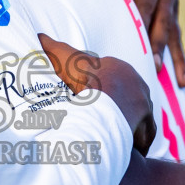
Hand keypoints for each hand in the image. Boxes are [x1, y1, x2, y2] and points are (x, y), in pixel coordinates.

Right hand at [39, 34, 156, 153]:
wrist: (94, 95)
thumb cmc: (77, 77)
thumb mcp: (63, 59)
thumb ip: (51, 46)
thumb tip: (39, 35)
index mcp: (118, 66)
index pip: (114, 82)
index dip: (104, 95)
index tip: (93, 107)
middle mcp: (135, 79)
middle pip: (128, 98)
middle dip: (119, 110)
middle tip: (104, 125)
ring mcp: (143, 97)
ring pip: (138, 115)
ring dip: (130, 126)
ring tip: (116, 139)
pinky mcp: (146, 116)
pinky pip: (145, 130)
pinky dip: (138, 141)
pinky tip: (128, 149)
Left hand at [69, 0, 184, 86]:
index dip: (111, 12)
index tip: (101, 33)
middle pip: (146, 11)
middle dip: (138, 35)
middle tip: (130, 59)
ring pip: (164, 25)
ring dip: (159, 48)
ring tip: (153, 70)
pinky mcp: (173, 6)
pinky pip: (177, 34)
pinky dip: (179, 58)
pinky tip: (180, 81)